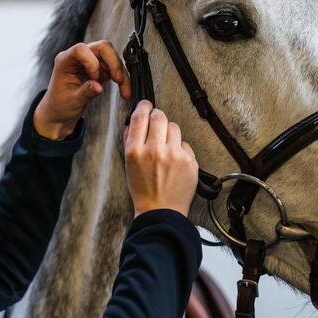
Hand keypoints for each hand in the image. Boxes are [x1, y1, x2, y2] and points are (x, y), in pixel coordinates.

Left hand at [33, 41, 130, 139]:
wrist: (61, 112)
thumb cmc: (60, 105)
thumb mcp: (71, 101)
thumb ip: (85, 92)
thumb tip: (98, 86)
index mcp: (65, 61)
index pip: (80, 49)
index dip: (91, 60)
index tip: (95, 77)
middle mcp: (78, 58)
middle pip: (102, 48)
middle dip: (113, 62)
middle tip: (118, 80)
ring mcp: (90, 62)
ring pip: (112, 58)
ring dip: (121, 73)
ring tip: (125, 91)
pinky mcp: (99, 69)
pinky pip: (115, 69)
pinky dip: (122, 79)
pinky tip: (125, 90)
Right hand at [123, 101, 198, 217]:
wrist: (161, 211)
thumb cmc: (144, 191)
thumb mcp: (128, 165)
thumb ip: (130, 141)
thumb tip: (135, 122)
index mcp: (135, 151)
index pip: (140, 116)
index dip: (143, 106)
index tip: (146, 105)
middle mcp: (154, 150)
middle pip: (159, 116)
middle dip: (157, 116)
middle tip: (157, 122)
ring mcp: (174, 155)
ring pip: (174, 126)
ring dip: (169, 132)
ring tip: (166, 146)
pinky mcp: (189, 160)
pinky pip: (185, 143)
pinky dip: (180, 149)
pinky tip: (174, 161)